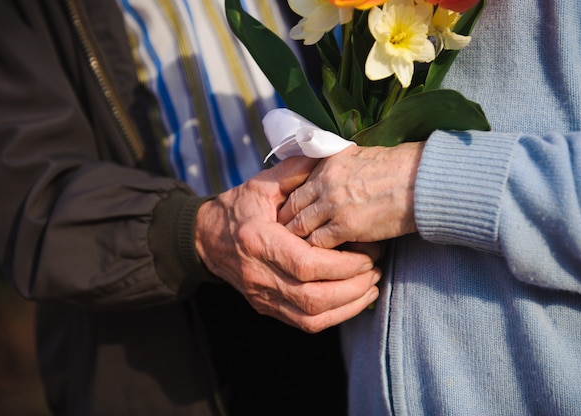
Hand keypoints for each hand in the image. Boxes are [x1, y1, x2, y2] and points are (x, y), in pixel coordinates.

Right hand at [195, 157, 380, 332]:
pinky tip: (354, 301)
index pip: (306, 264)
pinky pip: (305, 324)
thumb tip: (329, 157)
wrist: (205, 239)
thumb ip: (295, 173)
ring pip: (312, 317)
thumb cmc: (238, 208)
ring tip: (371, 285)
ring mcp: (262, 296)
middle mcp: (259, 274)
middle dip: (353, 287)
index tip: (367, 253)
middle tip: (375, 269)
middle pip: (313, 297)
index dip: (343, 264)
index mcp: (258, 240)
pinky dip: (335, 317)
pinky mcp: (267, 308)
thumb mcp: (261, 184)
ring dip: (348, 305)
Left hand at [278, 142, 424, 248]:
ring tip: (299, 254)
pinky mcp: (346, 226)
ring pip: (300, 228)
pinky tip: (321, 260)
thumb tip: (327, 178)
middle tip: (284, 241)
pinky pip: (319, 244)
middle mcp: (324, 183)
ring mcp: (333, 205)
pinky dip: (318, 253)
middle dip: (286, 226)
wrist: (419, 179)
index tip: (285, 218)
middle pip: (292, 209)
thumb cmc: (397, 168)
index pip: (294, 188)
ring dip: (300, 242)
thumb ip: (336, 168)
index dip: (288, 206)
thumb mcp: (358, 157)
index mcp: (326, 164)